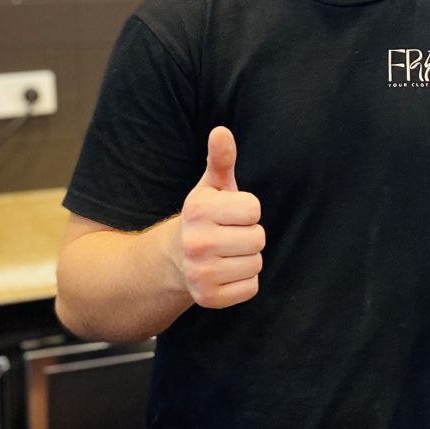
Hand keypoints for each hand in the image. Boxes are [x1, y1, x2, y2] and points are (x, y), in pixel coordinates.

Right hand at [177, 127, 264, 307]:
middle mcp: (196, 242)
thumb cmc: (202, 218)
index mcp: (197, 210)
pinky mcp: (209, 298)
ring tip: (226, 253)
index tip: (228, 214)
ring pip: (256, 263)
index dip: (246, 211)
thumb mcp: (209, 187)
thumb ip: (220, 159)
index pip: (254, 209)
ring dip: (247, 258)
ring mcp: (200, 273)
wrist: (171, 260)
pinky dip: (243, 282)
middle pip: (258, 238)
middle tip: (227, 236)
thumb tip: (221, 130)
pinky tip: (225, 272)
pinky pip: (251, 287)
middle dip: (248, 235)